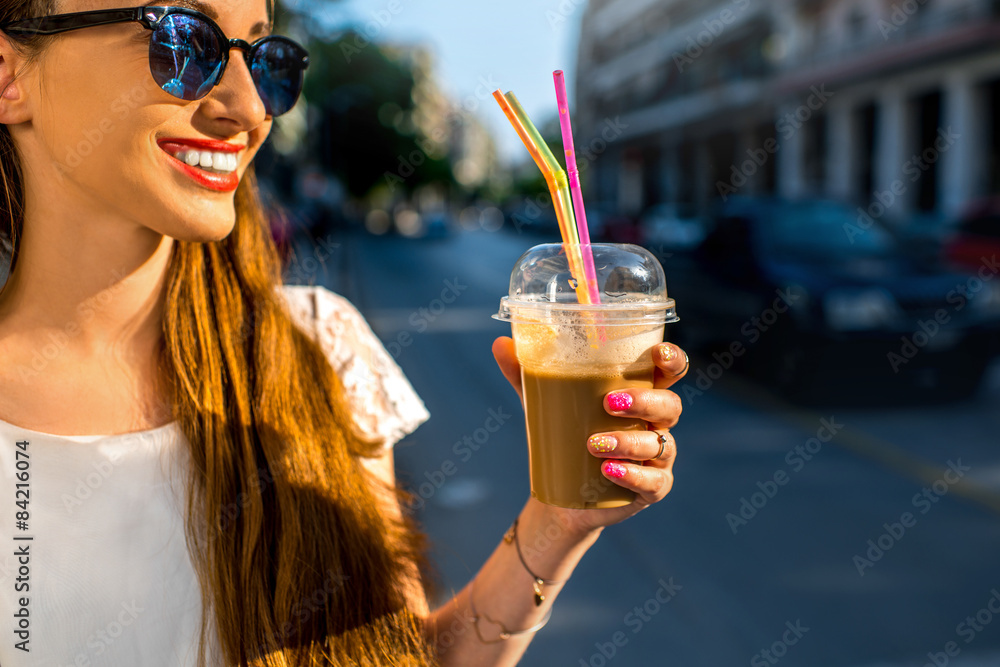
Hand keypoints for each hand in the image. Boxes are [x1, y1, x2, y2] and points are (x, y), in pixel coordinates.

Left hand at [492, 337, 686, 534]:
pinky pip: (653, 482)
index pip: (669, 371)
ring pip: (660, 444)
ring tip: (593, 443)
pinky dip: (632, 476)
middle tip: (609, 402)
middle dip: (645, 401)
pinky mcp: (652, 488)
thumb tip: (500, 344)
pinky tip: (609, 471)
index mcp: (641, 392)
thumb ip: (526, 373)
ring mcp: (658, 456)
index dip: (671, 359)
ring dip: (628, 442)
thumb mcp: (545, 402)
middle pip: (670, 405)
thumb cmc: (566, 434)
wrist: (563, 491)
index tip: (655, 355)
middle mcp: (656, 422)